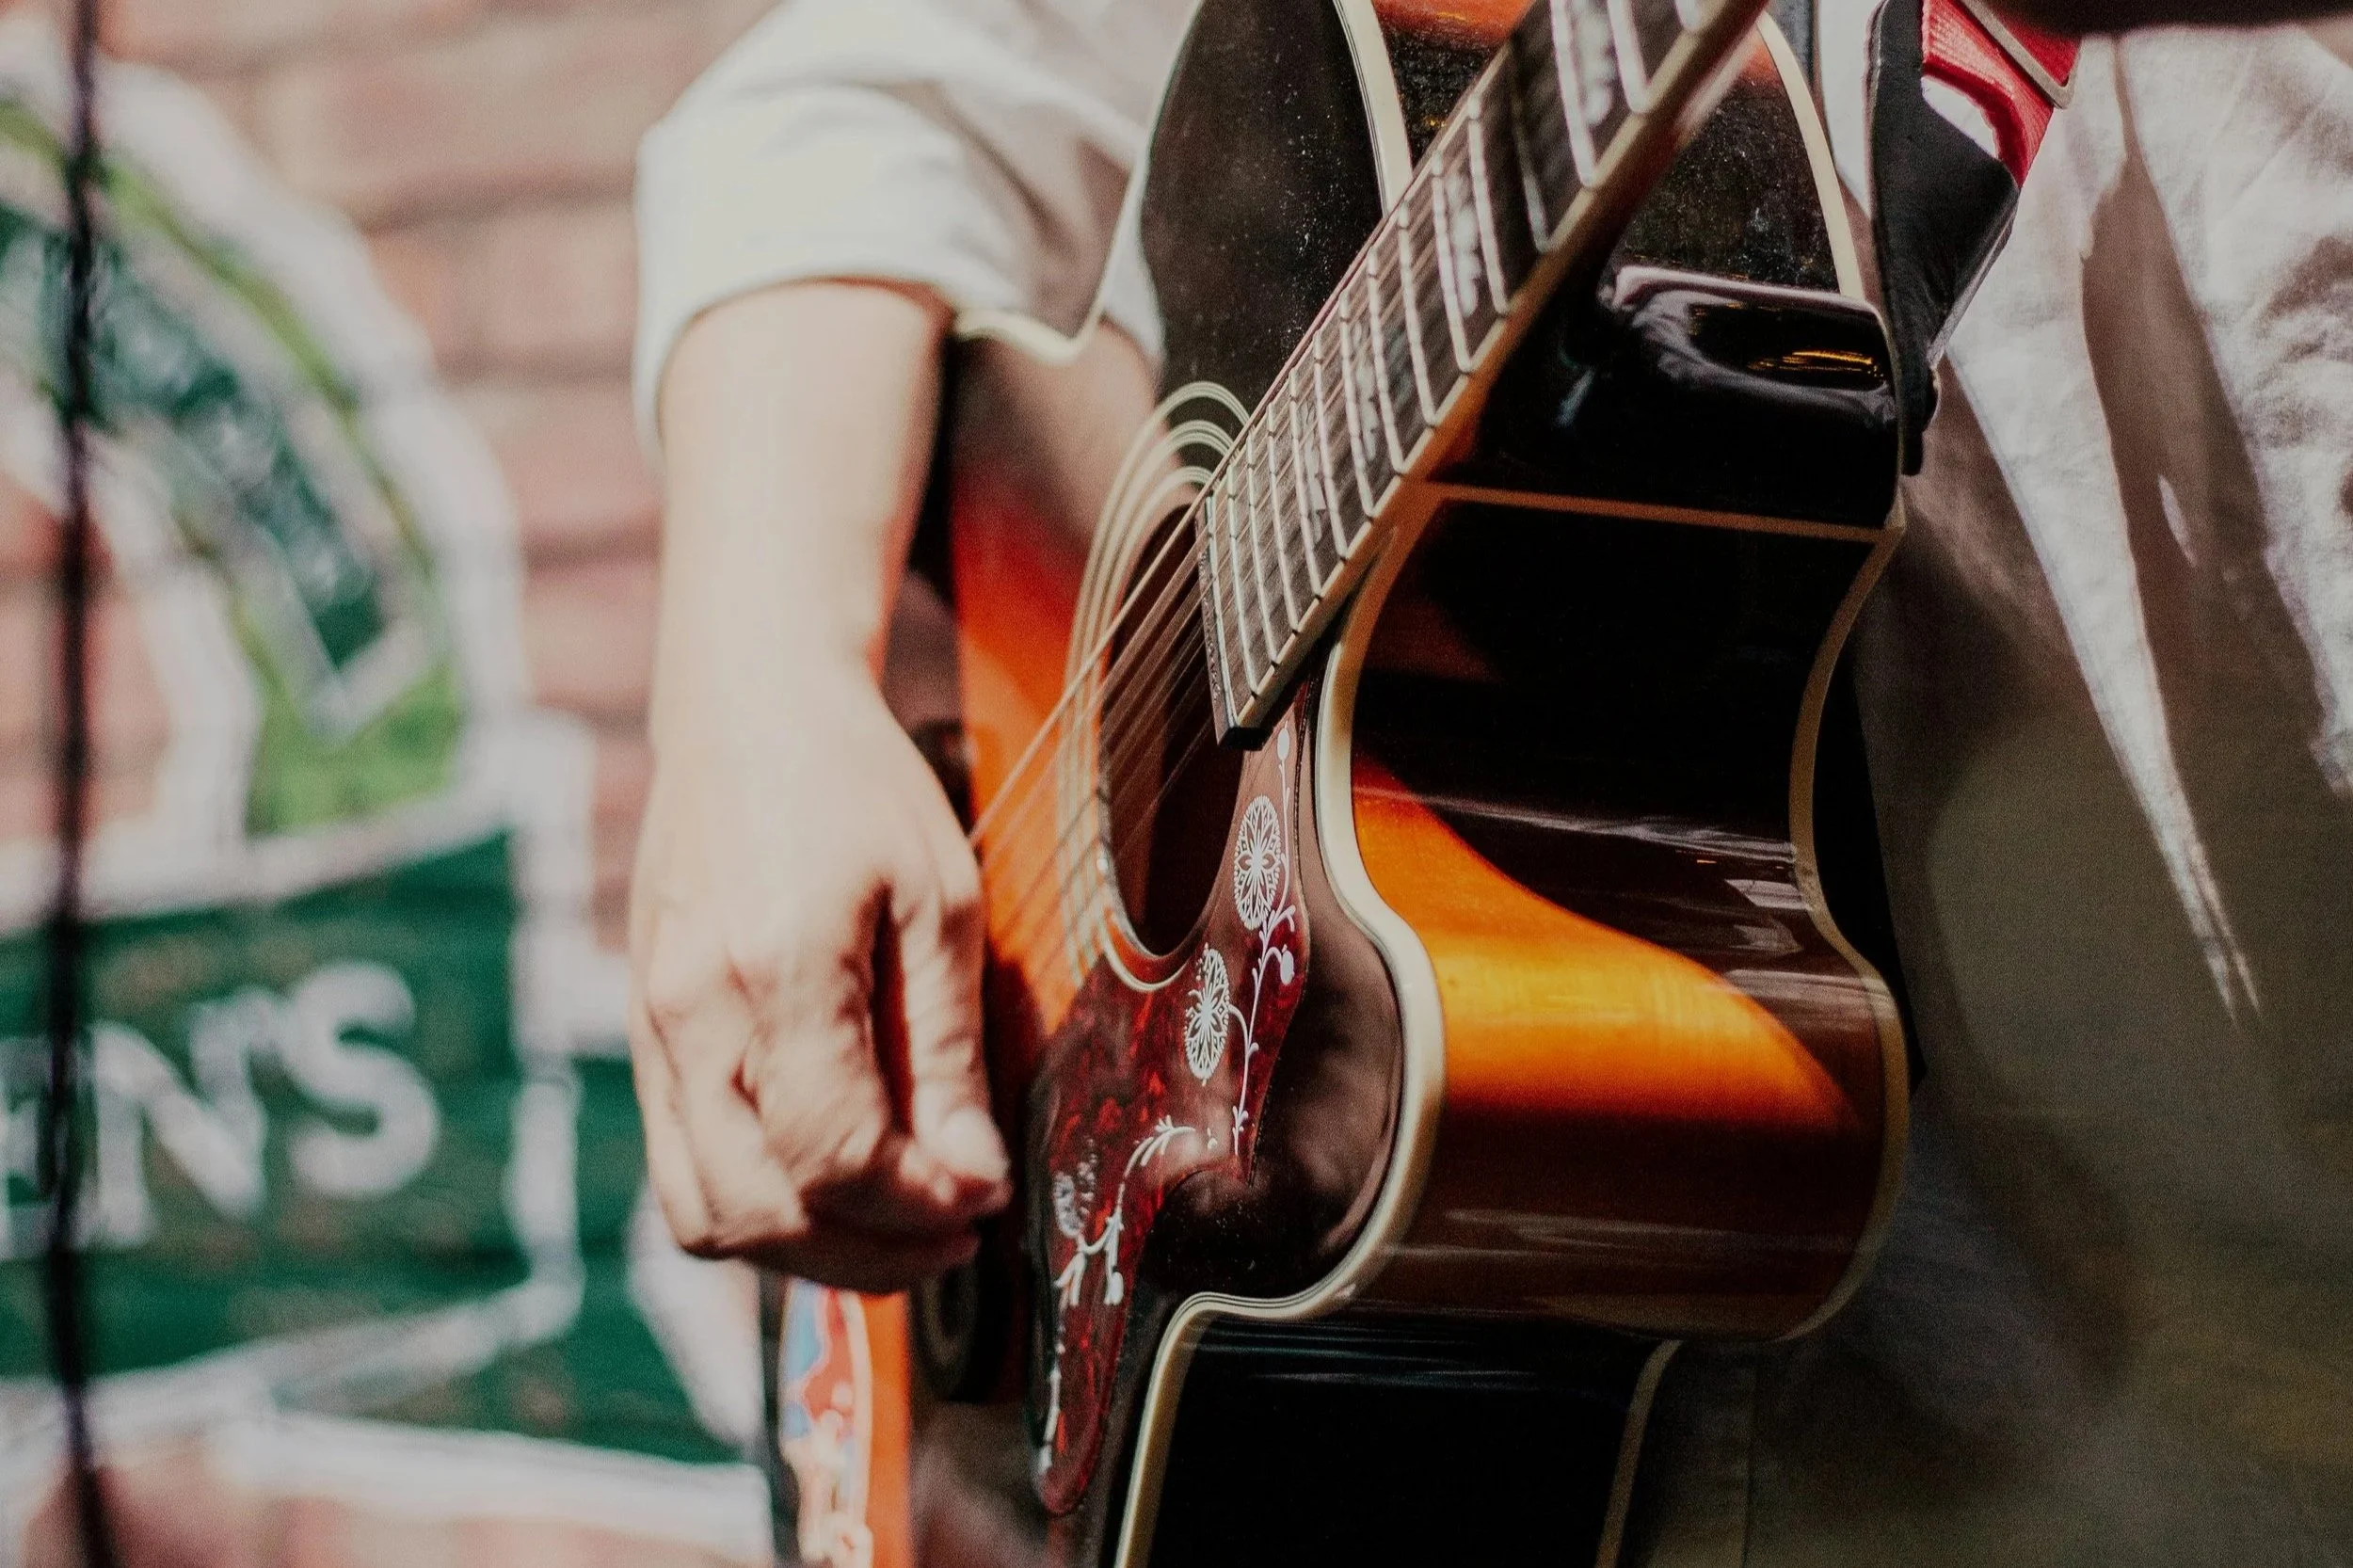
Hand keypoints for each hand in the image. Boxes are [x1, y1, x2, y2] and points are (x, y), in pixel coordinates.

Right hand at [630, 280, 1002, 1293]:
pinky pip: (680, 1176)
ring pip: (705, 1217)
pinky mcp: (643, 1039)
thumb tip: (971, 1180)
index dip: (922, 1207)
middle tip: (955, 1233)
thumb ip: (948, 1047)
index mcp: (776, 965)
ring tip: (898, 1223)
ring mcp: (651, 1032)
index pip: (836, 1156)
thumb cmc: (857, 787)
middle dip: (871, 1255)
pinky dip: (756, 1210)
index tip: (987, 1197)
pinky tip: (832, 1182)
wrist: (744, 710)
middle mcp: (692, 1013)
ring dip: (807, 1251)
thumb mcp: (941, 897)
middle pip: (760, 1213)